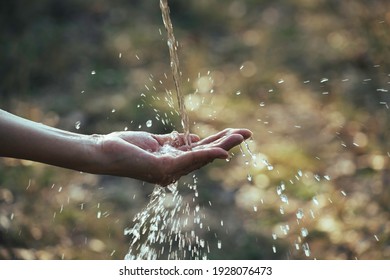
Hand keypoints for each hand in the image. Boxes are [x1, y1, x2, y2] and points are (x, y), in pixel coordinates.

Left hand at [95, 128, 251, 185]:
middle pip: (206, 155)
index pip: (200, 151)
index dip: (218, 142)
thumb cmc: (126, 146)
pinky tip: (222, 151)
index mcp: (173, 161)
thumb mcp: (155, 141)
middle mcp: (175, 169)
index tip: (233, 132)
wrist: (104, 150)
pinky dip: (207, 155)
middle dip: (227, 144)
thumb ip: (175, 141)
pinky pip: (190, 159)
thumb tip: (195, 138)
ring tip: (240, 137)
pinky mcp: (164, 169)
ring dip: (222, 146)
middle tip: (247, 134)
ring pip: (202, 157)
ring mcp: (170, 171)